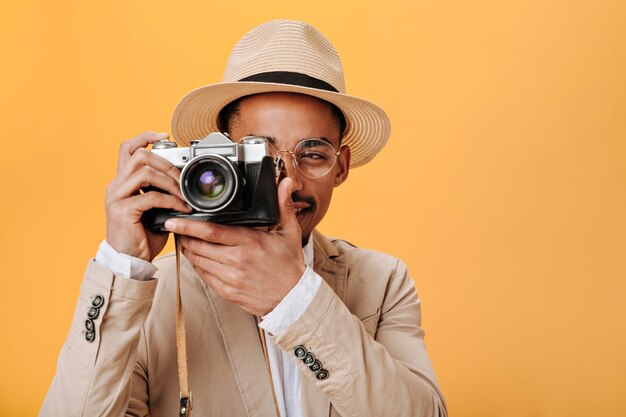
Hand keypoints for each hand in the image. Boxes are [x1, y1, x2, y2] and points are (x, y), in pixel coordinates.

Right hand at [105, 132, 191, 260]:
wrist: (129, 262)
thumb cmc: (142, 237)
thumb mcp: (153, 209)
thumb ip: (160, 192)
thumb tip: (182, 181)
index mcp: (122, 182)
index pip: (128, 148)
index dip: (145, 137)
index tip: (164, 135)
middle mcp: (115, 186)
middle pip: (138, 155)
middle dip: (166, 164)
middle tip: (181, 179)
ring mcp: (116, 197)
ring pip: (144, 172)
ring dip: (170, 182)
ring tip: (183, 195)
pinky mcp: (122, 210)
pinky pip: (150, 196)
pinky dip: (171, 201)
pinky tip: (181, 209)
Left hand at [165, 178, 305, 315]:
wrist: (292, 298)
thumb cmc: (290, 265)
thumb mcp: (290, 233)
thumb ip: (284, 206)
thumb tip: (286, 182)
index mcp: (249, 242)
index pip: (211, 232)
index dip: (188, 226)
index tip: (174, 221)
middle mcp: (236, 260)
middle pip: (198, 246)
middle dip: (183, 236)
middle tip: (176, 228)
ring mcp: (230, 278)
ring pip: (198, 261)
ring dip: (188, 250)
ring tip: (185, 240)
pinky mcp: (227, 291)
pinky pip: (204, 276)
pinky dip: (198, 265)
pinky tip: (199, 258)